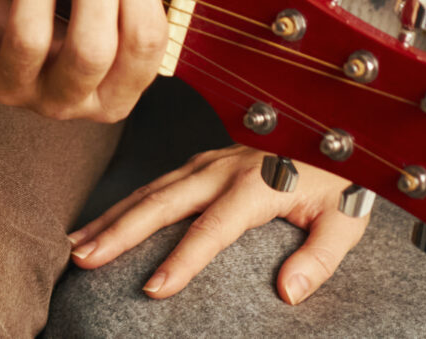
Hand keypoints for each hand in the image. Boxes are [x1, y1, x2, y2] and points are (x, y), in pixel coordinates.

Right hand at [67, 144, 371, 302]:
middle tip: (84, 259)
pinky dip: (124, 202)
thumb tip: (288, 292)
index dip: (182, 260)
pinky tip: (102, 222)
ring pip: (150, 189)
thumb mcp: (348, 219)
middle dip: (120, 232)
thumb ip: (320, 257)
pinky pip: (156, 181)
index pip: (212, 228)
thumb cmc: (345, 181)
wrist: (341, 132)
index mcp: (257, 183)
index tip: (152, 288)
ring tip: (77, 245)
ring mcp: (209, 160)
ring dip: (111, 217)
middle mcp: (224, 168)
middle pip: (163, 202)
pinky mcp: (203, 161)